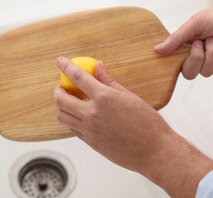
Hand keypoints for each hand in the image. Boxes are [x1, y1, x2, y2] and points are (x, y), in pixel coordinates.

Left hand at [54, 57, 174, 171]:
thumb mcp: (130, 96)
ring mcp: (89, 130)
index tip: (60, 61)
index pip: (77, 77)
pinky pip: (72, 129)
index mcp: (104, 98)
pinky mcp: (91, 143)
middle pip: (61, 99)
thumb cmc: (147, 123)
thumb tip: (98, 67)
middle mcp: (92, 114)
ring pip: (62, 116)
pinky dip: (71, 120)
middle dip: (58, 89)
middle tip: (63, 86)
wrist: (154, 151)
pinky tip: (81, 116)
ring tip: (71, 101)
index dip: (66, 67)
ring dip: (62, 106)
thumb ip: (110, 81)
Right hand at [154, 2, 212, 79]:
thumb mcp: (196, 23)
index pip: (174, 64)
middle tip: (203, 42)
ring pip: (206, 72)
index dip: (182, 60)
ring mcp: (211, 62)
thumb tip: (156, 50)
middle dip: (198, 58)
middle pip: (189, 74)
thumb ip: (177, 38)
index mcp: (185, 46)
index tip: (193, 45)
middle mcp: (196, 56)